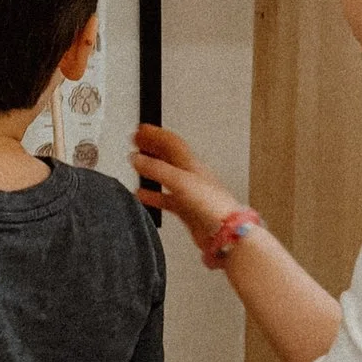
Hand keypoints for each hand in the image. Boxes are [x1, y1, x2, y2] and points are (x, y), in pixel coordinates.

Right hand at [134, 124, 243, 246]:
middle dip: (153, 146)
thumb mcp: (180, 180)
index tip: (142, 129)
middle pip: (168, 156)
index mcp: (191, 164)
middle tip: (138, 141)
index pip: (172, 142)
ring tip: (137, 163)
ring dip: (151, 168)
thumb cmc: (212, 204)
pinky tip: (142, 195)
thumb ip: (156, 169)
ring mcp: (188, 193)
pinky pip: (165, 198)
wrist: (225, 232)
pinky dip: (152, 194)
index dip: (156, 134)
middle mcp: (190, 176)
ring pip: (165, 176)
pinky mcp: (185, 210)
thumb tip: (136, 158)